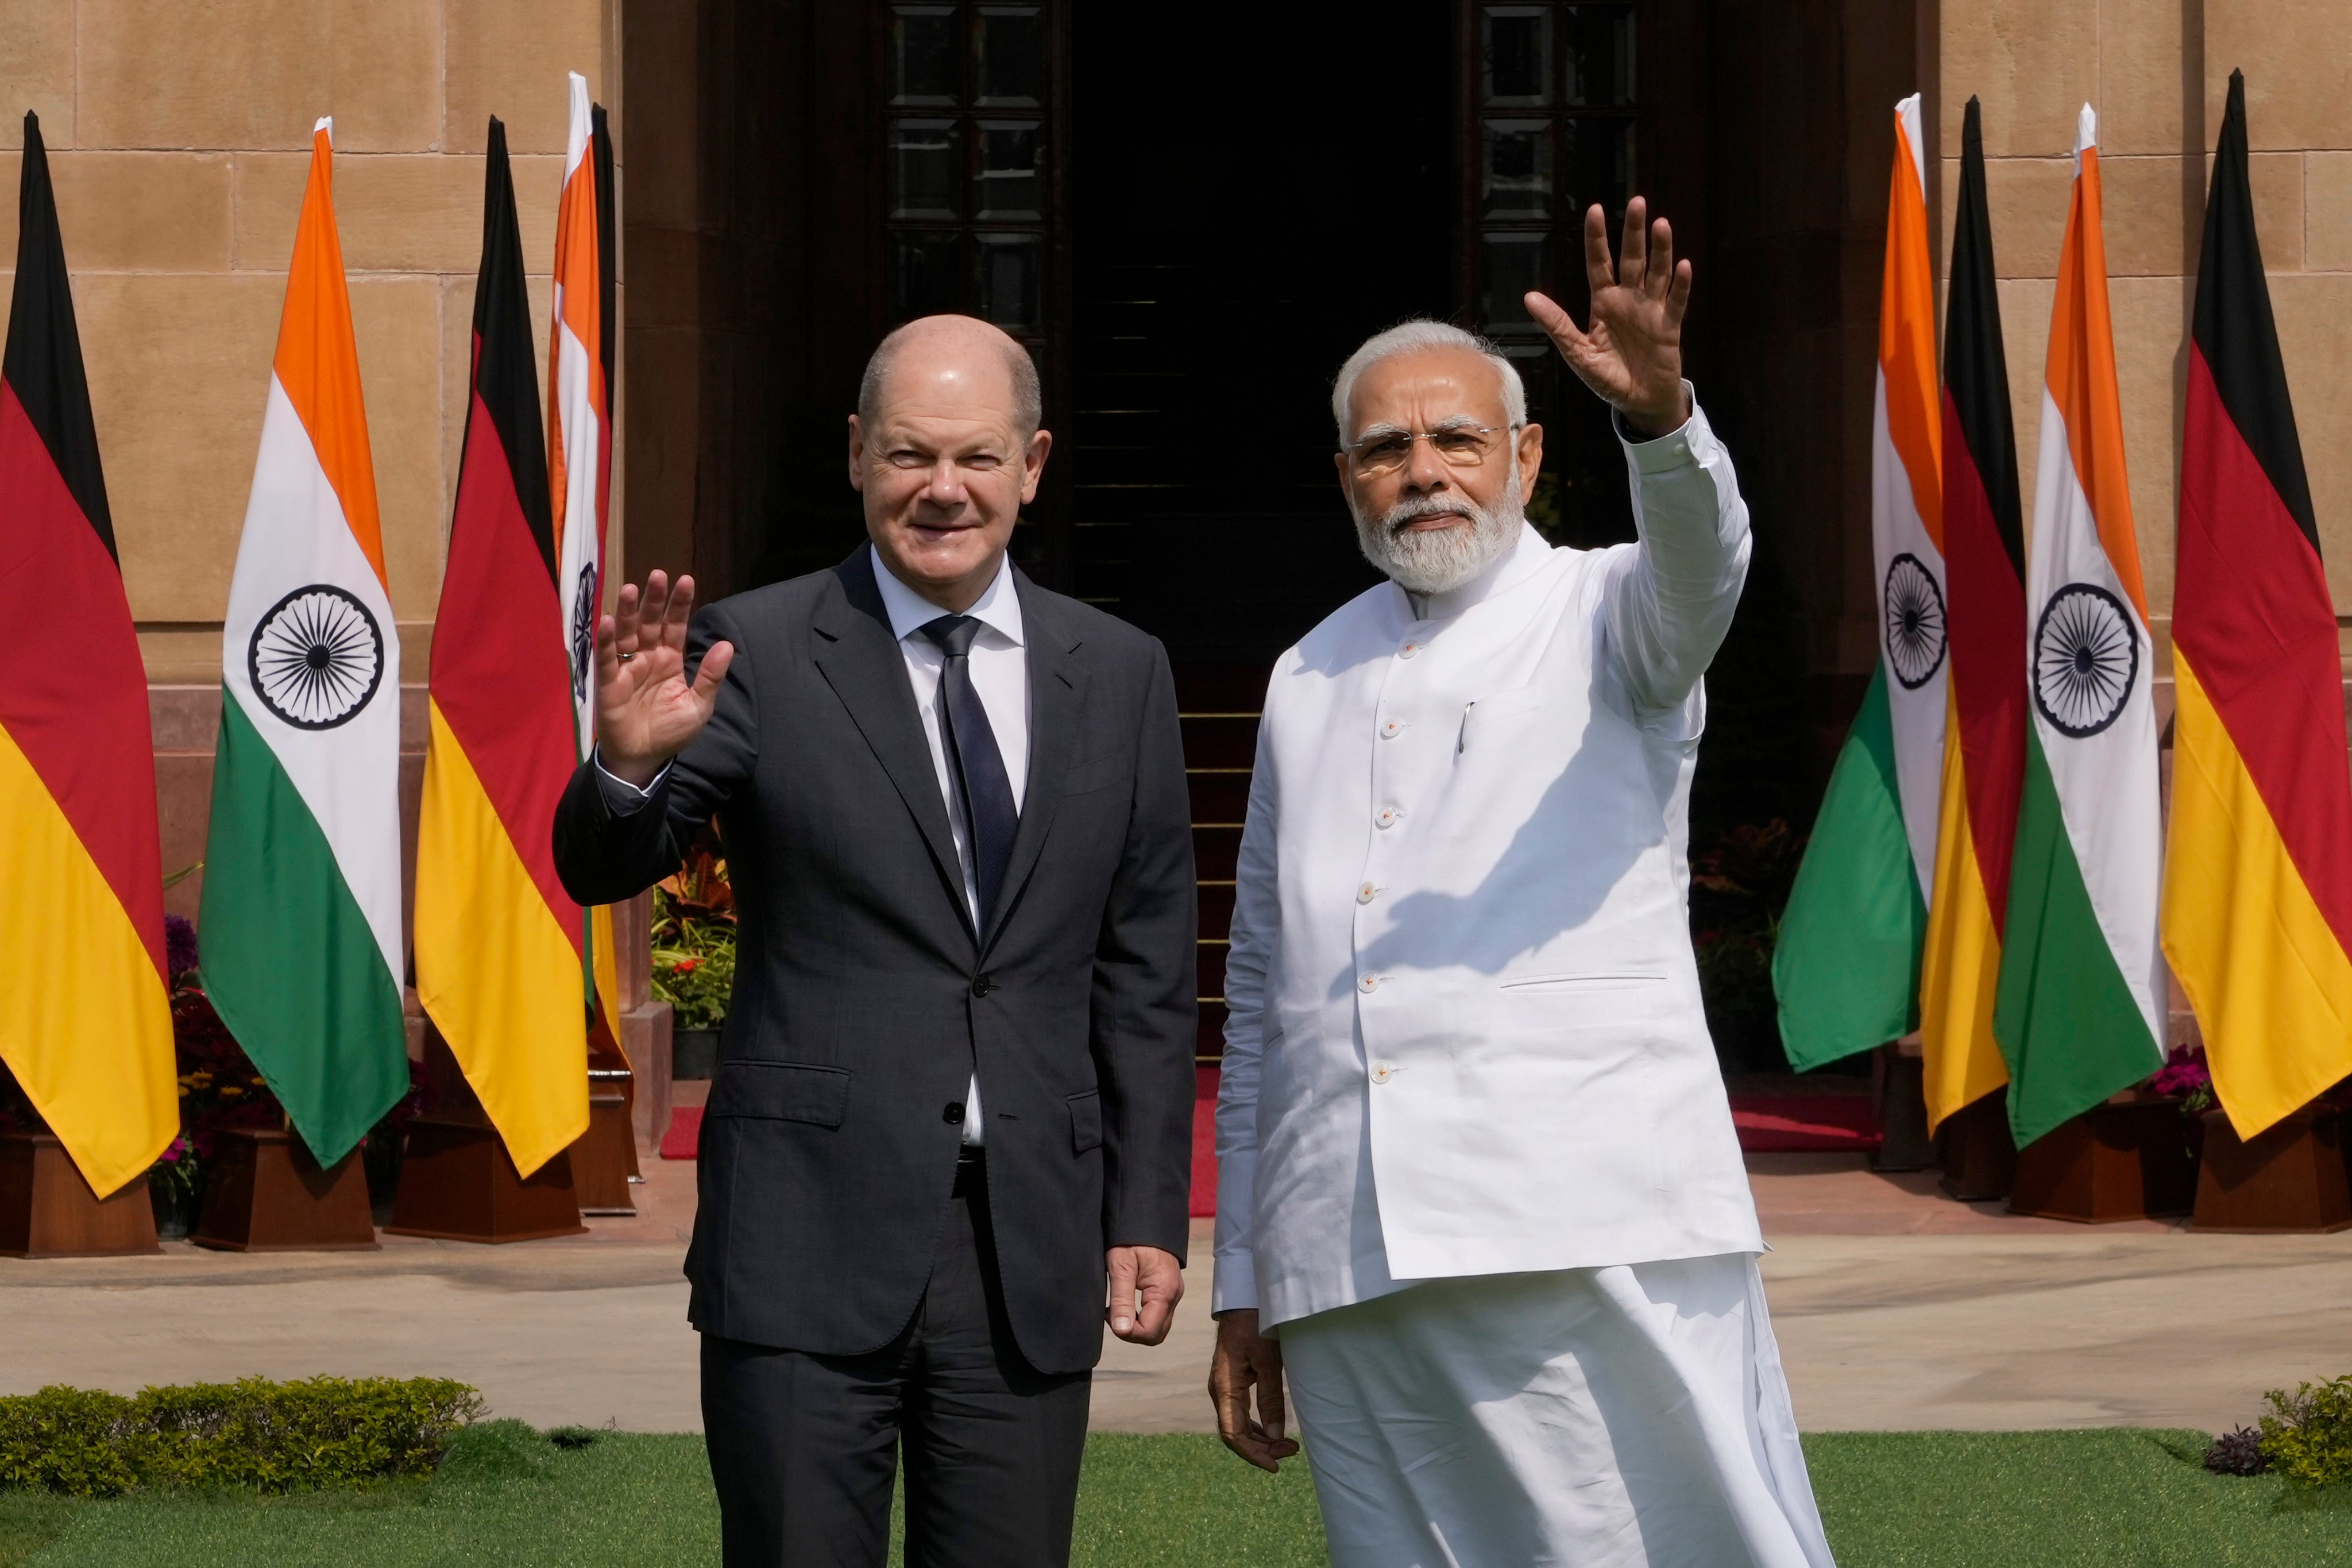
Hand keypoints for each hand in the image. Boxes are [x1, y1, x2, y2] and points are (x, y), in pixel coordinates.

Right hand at [593, 570, 734, 787]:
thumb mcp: (698, 705)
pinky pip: (608, 658)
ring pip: (627, 634)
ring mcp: (628, 667)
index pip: (676, 626)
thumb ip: (710, 676)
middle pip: (650, 622)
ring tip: (629, 588)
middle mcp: (648, 657)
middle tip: (657, 575)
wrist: (644, 758)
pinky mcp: (610, 682)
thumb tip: (727, 645)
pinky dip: (607, 640)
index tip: (686, 580)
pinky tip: (608, 621)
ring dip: (627, 612)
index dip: (680, 604)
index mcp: (671, 659)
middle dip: (654, 599)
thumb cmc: (671, 730)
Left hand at [1106, 1245, 1183, 1343]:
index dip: (1127, 1332)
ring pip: (1158, 1326)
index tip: (1109, 1315)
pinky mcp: (1169, 1290)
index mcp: (1165, 1291)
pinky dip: (1141, 1316)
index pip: (1150, 1332)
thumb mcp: (1121, 1265)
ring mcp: (1174, 1293)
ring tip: (1116, 1306)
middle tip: (1112, 1313)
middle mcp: (1174, 1295)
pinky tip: (1125, 1302)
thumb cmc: (1132, 1237)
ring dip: (1136, 1324)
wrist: (1147, 1215)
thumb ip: (1121, 1299)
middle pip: (1156, 1334)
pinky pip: (1158, 1315)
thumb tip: (1122, 1331)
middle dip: (1132, 1332)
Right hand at [1209, 1310, 1299, 1472]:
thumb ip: (1271, 1398)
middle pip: (1235, 1434)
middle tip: (1291, 1452)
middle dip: (1261, 1449)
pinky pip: (1239, 1413)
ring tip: (1287, 1445)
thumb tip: (1276, 1434)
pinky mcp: (1230, 1382)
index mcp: (1225, 1387)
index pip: (1234, 1434)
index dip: (1254, 1454)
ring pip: (1237, 1425)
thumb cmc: (1257, 1326)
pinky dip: (1256, 1426)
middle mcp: (1219, 1391)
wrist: (1244, 1301)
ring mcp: (1223, 1387)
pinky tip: (1273, 1430)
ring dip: (1260, 1439)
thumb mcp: (1269, 1361)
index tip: (1276, 1466)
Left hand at [1526, 196, 1691, 437]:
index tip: (1595, 209)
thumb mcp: (1577, 353)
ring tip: (1661, 224)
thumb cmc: (1607, 377)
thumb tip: (1529, 297)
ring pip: (1656, 273)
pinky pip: (1676, 302)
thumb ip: (1557, 325)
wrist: (1638, 402)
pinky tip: (1683, 266)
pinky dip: (1680, 285)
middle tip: (1636, 202)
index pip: (1599, 263)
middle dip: (1634, 232)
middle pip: (1632, 259)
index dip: (1597, 238)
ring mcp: (1651, 310)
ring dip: (1660, 250)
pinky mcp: (1670, 326)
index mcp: (1603, 303)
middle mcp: (1628, 299)